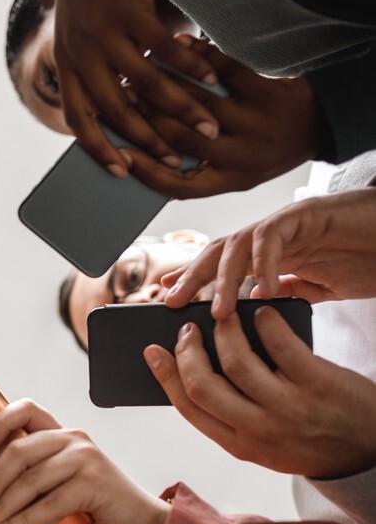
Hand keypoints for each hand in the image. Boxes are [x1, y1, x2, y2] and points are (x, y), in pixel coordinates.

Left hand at [0, 399, 164, 523]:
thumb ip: (34, 471)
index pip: (28, 410)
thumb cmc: (92, 500)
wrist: (137, 518)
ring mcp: (84, 458)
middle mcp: (73, 438)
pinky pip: (50, 503)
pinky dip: (25, 521)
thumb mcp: (60, 479)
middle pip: (19, 451)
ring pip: (31, 480)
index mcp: (61, 433)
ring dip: (4, 507)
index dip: (1, 422)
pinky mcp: (93, 482)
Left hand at [54, 0, 217, 177]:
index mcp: (66, 62)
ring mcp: (102, 33)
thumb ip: (98, 66)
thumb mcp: (83, 30)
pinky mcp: (128, 11)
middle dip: (149, 141)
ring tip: (207, 127)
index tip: (121, 172)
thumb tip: (123, 107)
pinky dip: (189, 66)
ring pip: (145, 85)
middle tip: (179, 161)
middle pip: (115, 112)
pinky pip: (162, 50)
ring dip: (179, 109)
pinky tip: (210, 78)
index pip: (78, 119)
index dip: (98, 149)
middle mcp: (79, 53)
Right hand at [127, 37, 324, 198]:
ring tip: (143, 71)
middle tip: (124, 97)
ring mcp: (260, 128)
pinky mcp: (271, 96)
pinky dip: (200, 56)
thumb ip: (200, 169)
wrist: (322, 121)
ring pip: (200, 106)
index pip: (180, 187)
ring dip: (167, 85)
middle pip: (184, 142)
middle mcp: (246, 160)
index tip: (120, 155)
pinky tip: (181, 45)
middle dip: (148, 118)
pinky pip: (226, 72)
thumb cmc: (267, 144)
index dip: (147, 173)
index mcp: (232, 180)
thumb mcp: (238, 168)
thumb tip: (142, 160)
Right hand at [146, 310, 375, 478]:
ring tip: (222, 316)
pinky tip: (263, 313)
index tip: (153, 351)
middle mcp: (260, 430)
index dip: (164, 375)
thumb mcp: (262, 444)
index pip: (188, 407)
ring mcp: (289, 407)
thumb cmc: (310, 439)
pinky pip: (281, 345)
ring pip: (237, 361)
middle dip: (188, 350)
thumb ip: (230, 416)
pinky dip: (265, 322)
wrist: (370, 450)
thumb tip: (193, 371)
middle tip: (187, 329)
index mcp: (239, 444)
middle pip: (203, 384)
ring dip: (223, 330)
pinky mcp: (318, 384)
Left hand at [162, 188, 375, 318]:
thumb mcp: (323, 286)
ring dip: (223, 278)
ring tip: (218, 311)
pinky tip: (262, 291)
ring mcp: (285, 222)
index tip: (166, 296)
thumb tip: (260, 306)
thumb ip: (291, 291)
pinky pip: (273, 236)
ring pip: (238, 244)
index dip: (192, 276)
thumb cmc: (367, 256)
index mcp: (270, 252)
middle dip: (192, 276)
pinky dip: (265, 264)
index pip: (221, 263)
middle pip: (218, 251)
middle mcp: (270, 235)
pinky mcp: (305, 212)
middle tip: (172, 302)